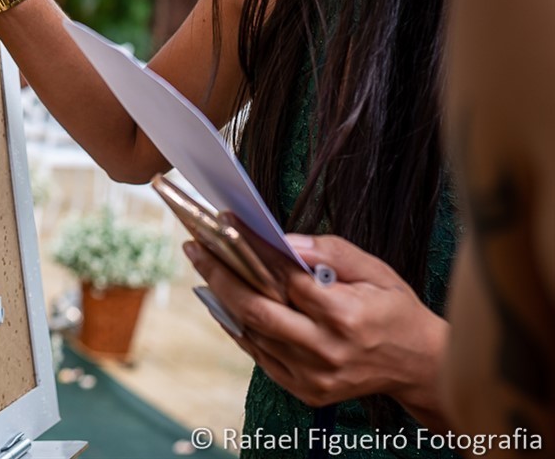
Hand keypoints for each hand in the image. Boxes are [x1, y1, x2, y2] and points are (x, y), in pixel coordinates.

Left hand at [184, 228, 448, 423]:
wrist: (419, 366)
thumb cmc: (394, 310)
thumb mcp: (376, 270)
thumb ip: (331, 252)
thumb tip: (283, 240)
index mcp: (346, 317)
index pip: (287, 278)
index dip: (254, 249)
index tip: (227, 224)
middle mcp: (326, 350)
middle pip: (256, 310)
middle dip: (220, 275)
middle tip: (195, 248)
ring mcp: (313, 375)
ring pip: (252, 333)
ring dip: (223, 299)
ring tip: (205, 267)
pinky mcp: (305, 390)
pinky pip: (259, 355)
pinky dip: (238, 327)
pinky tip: (223, 302)